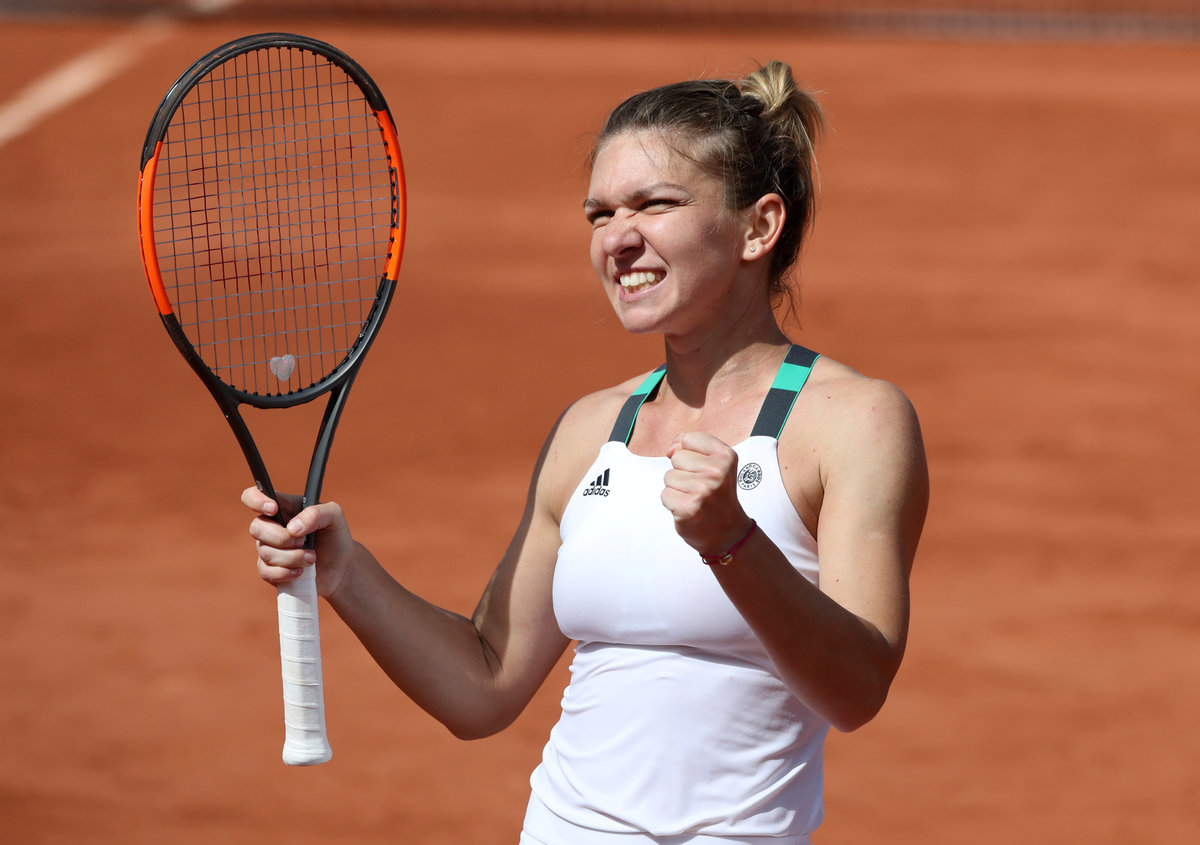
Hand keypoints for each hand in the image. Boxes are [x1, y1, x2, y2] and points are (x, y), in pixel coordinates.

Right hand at [241, 487, 356, 597]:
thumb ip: (316, 513)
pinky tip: (301, 571)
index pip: (253, 496)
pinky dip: (287, 573)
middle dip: (282, 538)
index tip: (273, 509)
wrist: (341, 567)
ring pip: (265, 552)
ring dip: (293, 557)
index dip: (256, 500)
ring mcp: (268, 548)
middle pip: (256, 528)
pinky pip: (267, 572)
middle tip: (304, 541)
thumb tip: (292, 528)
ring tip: (312, 558)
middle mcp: (271, 526)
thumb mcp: (334, 516)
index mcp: (283, 507)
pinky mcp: (270, 570)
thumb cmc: (335, 536)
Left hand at [662, 431, 752, 558]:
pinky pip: (665, 494)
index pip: (689, 438)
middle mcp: (716, 472)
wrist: (728, 531)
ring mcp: (702, 490)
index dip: (690, 453)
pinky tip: (688, 508)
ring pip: (669, 476)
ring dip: (677, 488)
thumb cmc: (718, 495)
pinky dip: (672, 503)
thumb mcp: (716, 463)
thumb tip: (671, 449)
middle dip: (683, 472)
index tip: (701, 467)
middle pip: (677, 457)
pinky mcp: (688, 507)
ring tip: (694, 497)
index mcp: (725, 456)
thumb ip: (692, 447)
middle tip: (699, 487)